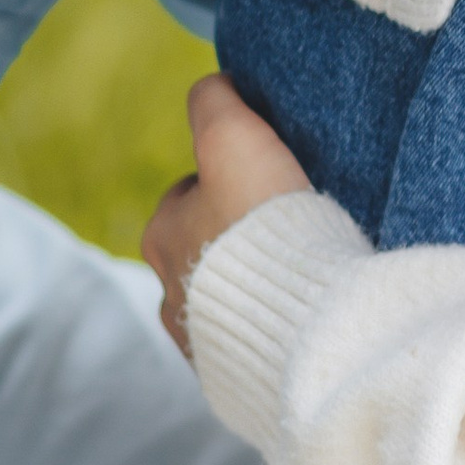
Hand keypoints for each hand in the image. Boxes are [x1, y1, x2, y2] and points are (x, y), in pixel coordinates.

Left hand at [143, 74, 312, 355]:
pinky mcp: (234, 377)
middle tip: (289, 226)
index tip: (269, 180)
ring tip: (301, 271)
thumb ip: (215, 101)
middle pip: (205, 247)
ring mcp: (200, 342)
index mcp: (162, 236)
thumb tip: (215, 86)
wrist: (301, 328)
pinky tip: (302, 314)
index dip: (230, 178)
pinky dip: (270, 324)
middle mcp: (169, 293)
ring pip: (225, 298)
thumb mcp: (235, 138)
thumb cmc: (263, 227)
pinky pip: (249, 340)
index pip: (191, 192)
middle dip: (237, 236)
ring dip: (253, 284)